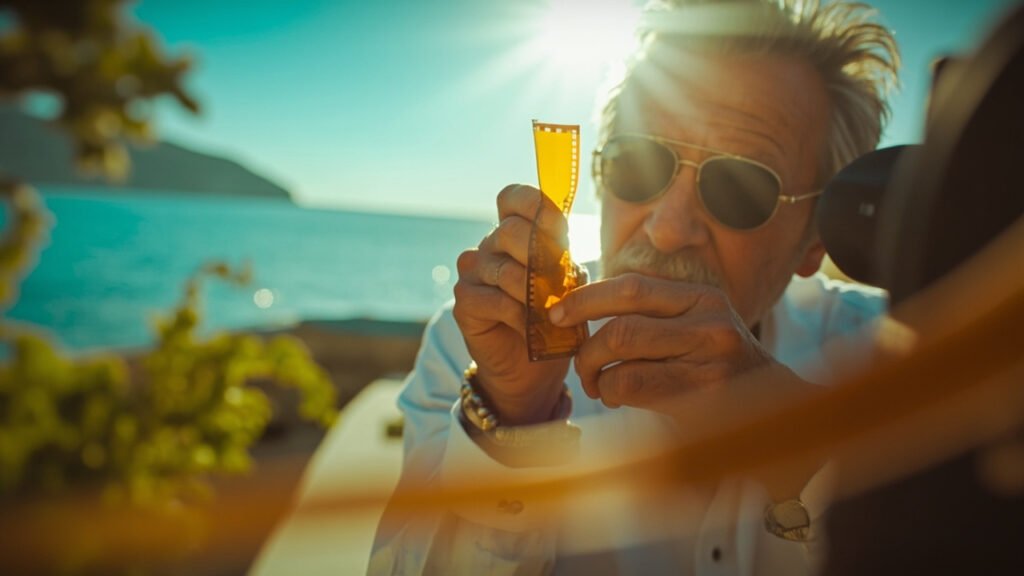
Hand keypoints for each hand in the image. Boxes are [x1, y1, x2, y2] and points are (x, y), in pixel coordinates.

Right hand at [453, 184, 570, 424]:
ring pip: (506, 271)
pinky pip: (496, 301)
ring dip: (535, 295)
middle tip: (558, 285)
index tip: (557, 227)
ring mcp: (473, 273)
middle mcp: (489, 247)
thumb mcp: (567, 287)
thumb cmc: (552, 321)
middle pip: (510, 231)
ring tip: (551, 314)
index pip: (513, 198)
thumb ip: (565, 264)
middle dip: (541, 257)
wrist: (531, 369)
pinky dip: (520, 317)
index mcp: (514, 234)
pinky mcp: (464, 302)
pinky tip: (530, 329)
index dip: (533, 203)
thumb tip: (564, 254)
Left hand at [549, 273, 774, 409]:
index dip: (585, 298)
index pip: (631, 286)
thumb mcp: (693, 330)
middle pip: (621, 321)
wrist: (771, 412)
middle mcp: (709, 319)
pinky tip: (619, 398)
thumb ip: (649, 317)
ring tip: (598, 384)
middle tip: (578, 365)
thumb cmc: (715, 371)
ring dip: (595, 371)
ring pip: (622, 349)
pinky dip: (611, 392)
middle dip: (585, 345)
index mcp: (701, 297)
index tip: (556, 314)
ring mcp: (709, 356)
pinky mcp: (703, 392)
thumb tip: (579, 307)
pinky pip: (631, 383)